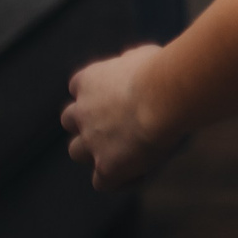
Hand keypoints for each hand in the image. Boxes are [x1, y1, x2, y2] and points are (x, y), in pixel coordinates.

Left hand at [63, 44, 173, 191]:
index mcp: (89, 80)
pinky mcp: (107, 167)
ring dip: (96, 152)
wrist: (167, 97)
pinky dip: (119, 180)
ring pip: (77, 151)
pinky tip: (142, 174)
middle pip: (70, 120)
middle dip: (88, 123)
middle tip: (119, 124)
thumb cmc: (162, 70)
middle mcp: (82, 112)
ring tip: (128, 152)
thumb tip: (131, 62)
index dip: (96, 92)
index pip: (79, 86)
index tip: (119, 95)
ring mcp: (91, 142)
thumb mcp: (144, 55)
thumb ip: (130, 62)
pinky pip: (103, 182)